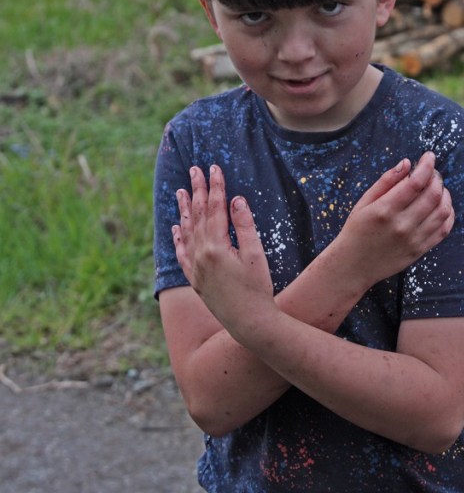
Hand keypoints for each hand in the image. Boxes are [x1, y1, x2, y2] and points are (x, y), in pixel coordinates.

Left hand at [173, 166, 274, 334]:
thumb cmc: (258, 289)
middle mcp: (201, 256)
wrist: (249, 324)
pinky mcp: (196, 280)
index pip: (214, 208)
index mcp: (216, 247)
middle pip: (197, 215)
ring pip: (186, 232)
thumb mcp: (256, 255)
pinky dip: (178, 238)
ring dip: (184, 209)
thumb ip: (244, 225)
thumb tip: (235, 199)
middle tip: (194, 170)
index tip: (214, 168)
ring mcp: (196, 268)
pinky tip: (176, 227)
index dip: (215, 186)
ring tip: (180, 190)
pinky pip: (181, 254)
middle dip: (196, 190)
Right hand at [335, 151, 454, 289]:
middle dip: (436, 177)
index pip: (416, 183)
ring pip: (442, 211)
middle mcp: (402, 225)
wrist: (353, 265)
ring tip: (437, 187)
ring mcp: (413, 239)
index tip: (429, 156)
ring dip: (445, 194)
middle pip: (433, 195)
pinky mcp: (420, 250)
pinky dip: (448, 214)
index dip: (427, 166)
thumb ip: (386, 181)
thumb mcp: (364, 202)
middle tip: (432, 172)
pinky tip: (442, 205)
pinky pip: (443, 230)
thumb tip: (407, 163)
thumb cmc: (356, 230)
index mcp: (385, 210)